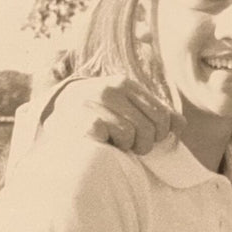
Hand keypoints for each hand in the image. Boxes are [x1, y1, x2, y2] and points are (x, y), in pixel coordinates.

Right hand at [41, 76, 184, 156]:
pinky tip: (100, 143)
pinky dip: (110, 146)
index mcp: (125, 84)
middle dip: (144, 143)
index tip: (147, 138)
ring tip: (113, 143)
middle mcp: (111, 89)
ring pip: (132, 135)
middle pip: (151, 127)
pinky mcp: (84, 121)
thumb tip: (180, 125)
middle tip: (129, 145)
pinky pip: (114, 139)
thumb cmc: (94, 116)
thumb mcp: (124, 107)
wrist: (51, 118)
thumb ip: (152, 113)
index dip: (159, 133)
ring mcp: (95, 104)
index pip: (162, 115)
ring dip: (126, 146)